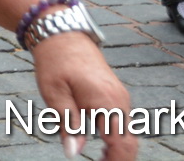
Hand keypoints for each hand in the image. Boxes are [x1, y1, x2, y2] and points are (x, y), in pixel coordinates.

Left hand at [30, 32, 136, 159]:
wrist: (63, 34)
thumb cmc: (56, 62)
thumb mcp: (54, 94)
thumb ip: (67, 125)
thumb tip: (73, 153)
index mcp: (107, 102)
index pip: (121, 144)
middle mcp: (120, 101)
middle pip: (129, 143)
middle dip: (118, 160)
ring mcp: (120, 98)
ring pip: (128, 134)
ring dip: (118, 152)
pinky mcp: (116, 96)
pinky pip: (123, 124)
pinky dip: (117, 140)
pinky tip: (103, 150)